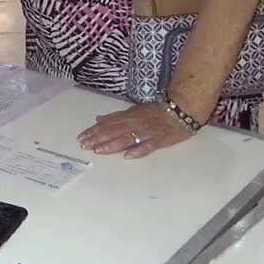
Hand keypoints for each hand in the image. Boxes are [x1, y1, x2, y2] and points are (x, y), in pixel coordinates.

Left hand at [77, 102, 191, 159]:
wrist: (182, 108)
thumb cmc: (158, 110)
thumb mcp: (134, 110)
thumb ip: (116, 117)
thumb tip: (98, 119)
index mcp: (129, 115)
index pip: (108, 123)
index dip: (94, 130)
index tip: (81, 137)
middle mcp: (135, 123)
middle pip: (113, 131)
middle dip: (97, 138)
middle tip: (84, 145)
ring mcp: (146, 131)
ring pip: (126, 138)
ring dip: (111, 144)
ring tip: (98, 150)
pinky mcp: (159, 140)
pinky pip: (147, 146)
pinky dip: (137, 150)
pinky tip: (127, 156)